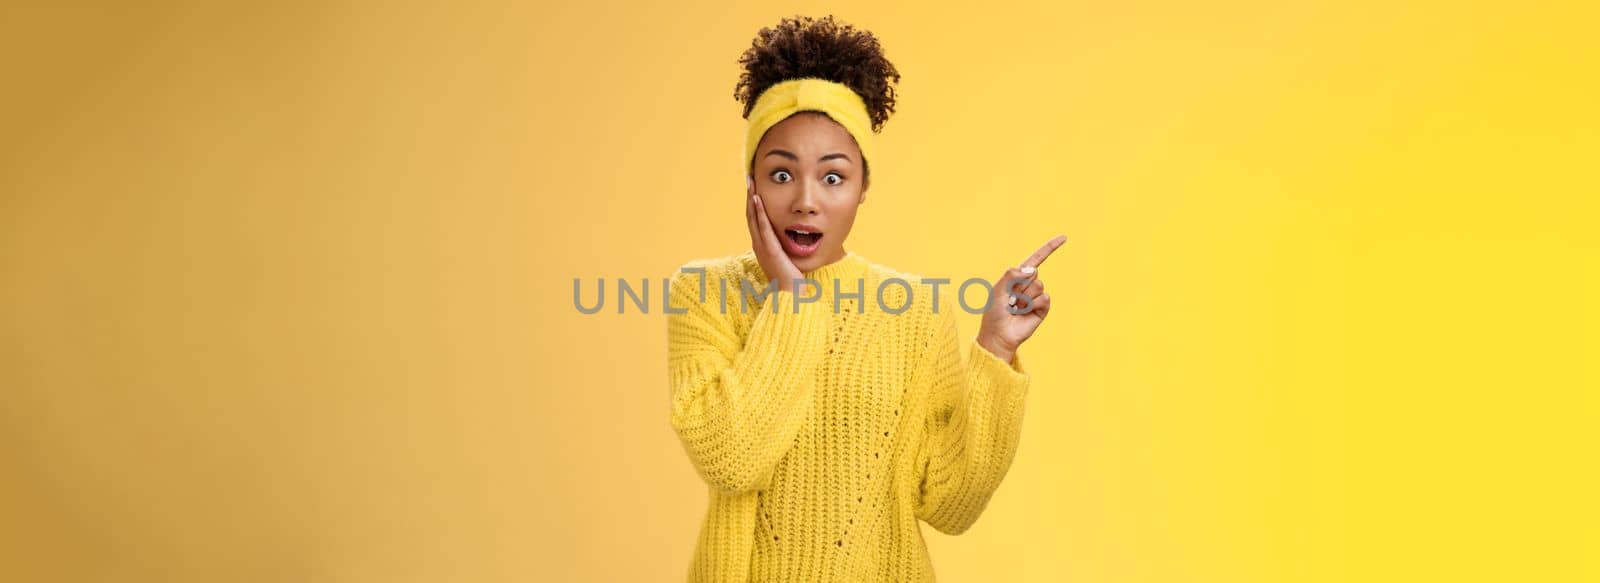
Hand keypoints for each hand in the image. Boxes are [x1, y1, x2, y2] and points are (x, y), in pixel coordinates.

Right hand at [745, 176, 803, 292]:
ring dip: (751, 199)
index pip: (755, 220)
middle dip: (749, 196)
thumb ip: (787, 249)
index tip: (754, 187)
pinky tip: (757, 200)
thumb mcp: (788, 260)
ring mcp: (762, 247)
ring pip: (753, 218)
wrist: (791, 297)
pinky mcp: (770, 250)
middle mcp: (759, 245)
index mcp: (762, 246)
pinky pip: (763, 228)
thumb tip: (794, 239)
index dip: (753, 203)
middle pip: (750, 215)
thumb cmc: (793, 281)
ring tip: (750, 183)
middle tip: (748, 178)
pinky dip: (759, 213)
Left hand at [976, 235, 1066, 363]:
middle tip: (1010, 299)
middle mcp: (1028, 285)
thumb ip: (1011, 275)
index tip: (1064, 237)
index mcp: (1017, 277)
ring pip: (1038, 285)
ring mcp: (1036, 296)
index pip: (1036, 259)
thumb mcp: (997, 289)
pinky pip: (1045, 298)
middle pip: (1034, 273)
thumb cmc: (994, 313)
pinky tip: (1025, 312)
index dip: (1049, 248)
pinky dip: (1033, 305)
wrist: (999, 335)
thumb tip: (1032, 268)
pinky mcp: (1043, 308)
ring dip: (1024, 297)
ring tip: (1016, 307)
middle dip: (1020, 285)